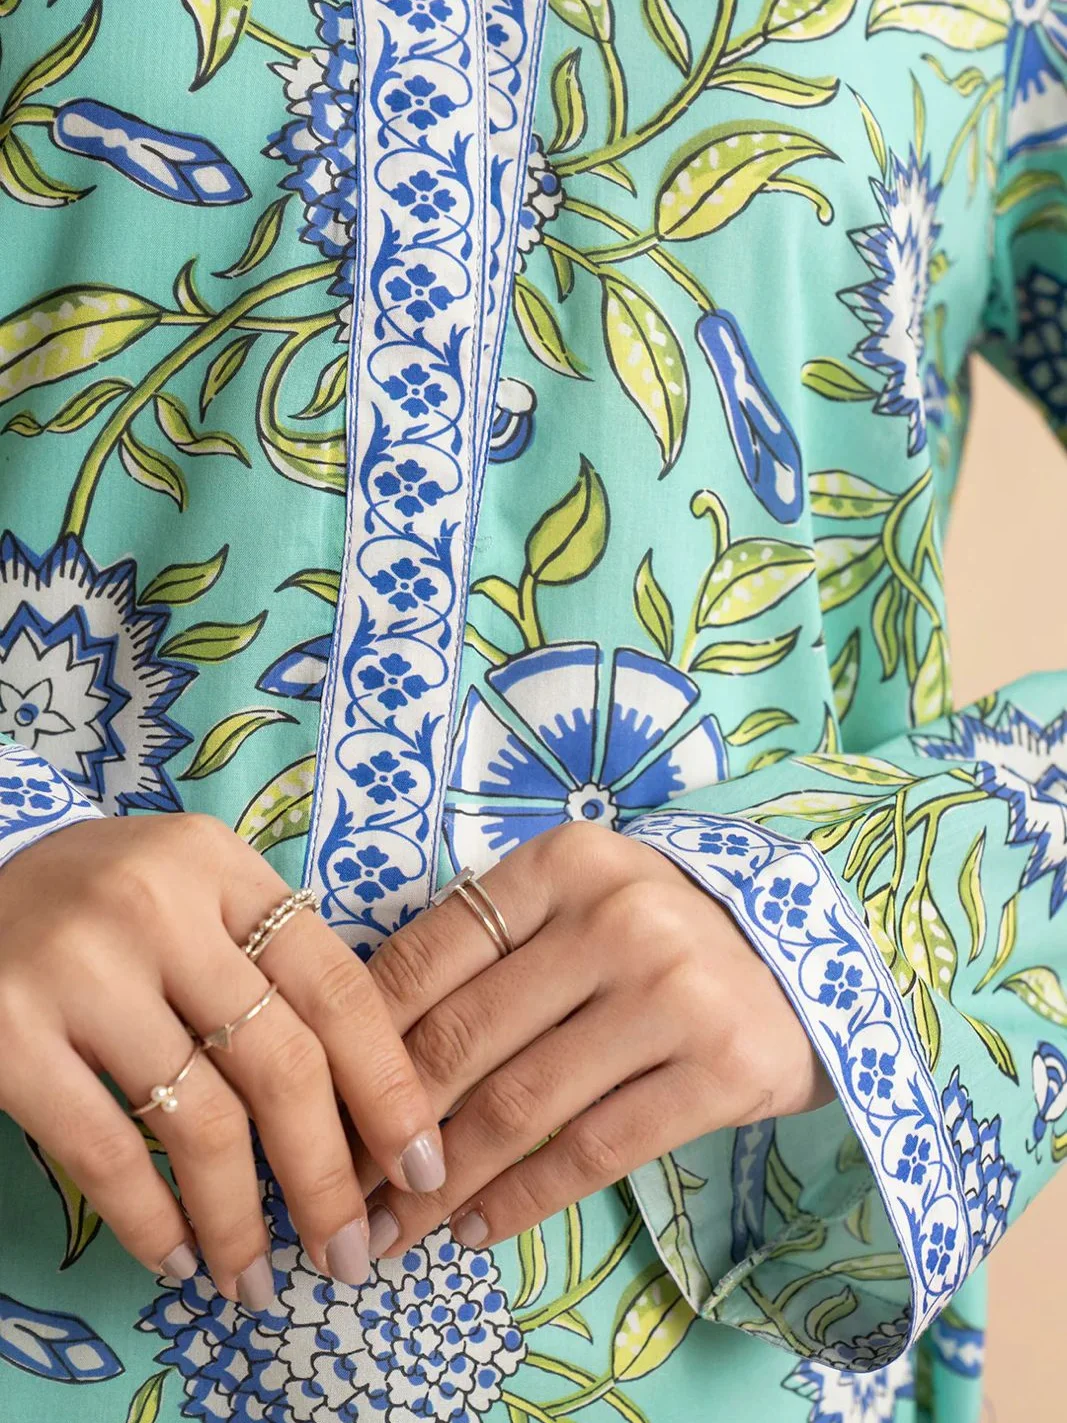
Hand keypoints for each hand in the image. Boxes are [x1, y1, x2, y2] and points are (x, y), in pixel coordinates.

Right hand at [0, 814, 442, 1307]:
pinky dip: (151, 1220)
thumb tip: (365, 1101)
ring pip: (200, 1122)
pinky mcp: (7, 1033)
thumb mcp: (195, 892)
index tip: (419, 1165)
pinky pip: (104, 1152)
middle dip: (328, 1178)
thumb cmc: (106, 901)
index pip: (337, 988)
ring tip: (256, 1278)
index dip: (390, 1088)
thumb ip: (270, 961)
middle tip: (348, 1253)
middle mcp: (159, 908)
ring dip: (240, 1220)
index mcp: (222, 867)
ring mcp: (80, 969)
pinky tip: (178, 1257)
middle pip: (283, 1064)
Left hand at [360, 821, 831, 1255]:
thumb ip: (485, 949)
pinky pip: (593, 1152)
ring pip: (520, 1107)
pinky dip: (521, 1202)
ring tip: (396, 1230)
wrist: (802, 962)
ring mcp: (674, 992)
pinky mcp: (721, 1070)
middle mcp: (617, 915)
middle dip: (386, 1130)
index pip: (427, 956)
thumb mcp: (574, 905)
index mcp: (563, 862)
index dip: (360, 1044)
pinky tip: (477, 1230)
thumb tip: (360, 1048)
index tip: (320, 1108)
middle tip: (341, 1191)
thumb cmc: (658, 935)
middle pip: (463, 1039)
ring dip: (441, 1186)